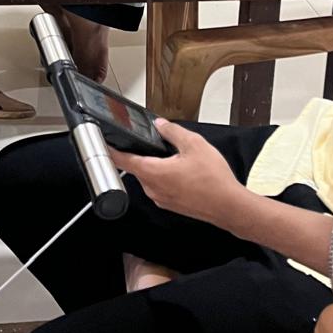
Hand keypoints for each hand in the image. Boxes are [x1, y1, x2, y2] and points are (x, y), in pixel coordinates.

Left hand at [110, 119, 246, 228]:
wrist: (230, 207)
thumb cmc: (214, 180)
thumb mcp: (194, 144)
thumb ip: (172, 131)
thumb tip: (160, 125)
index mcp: (154, 173)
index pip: (122, 160)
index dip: (110, 149)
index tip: (102, 142)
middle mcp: (154, 189)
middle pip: (136, 167)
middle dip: (141, 153)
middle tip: (149, 142)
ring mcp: (162, 199)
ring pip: (149, 177)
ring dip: (155, 165)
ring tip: (173, 156)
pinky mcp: (171, 204)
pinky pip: (160, 186)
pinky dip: (164, 176)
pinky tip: (181, 170)